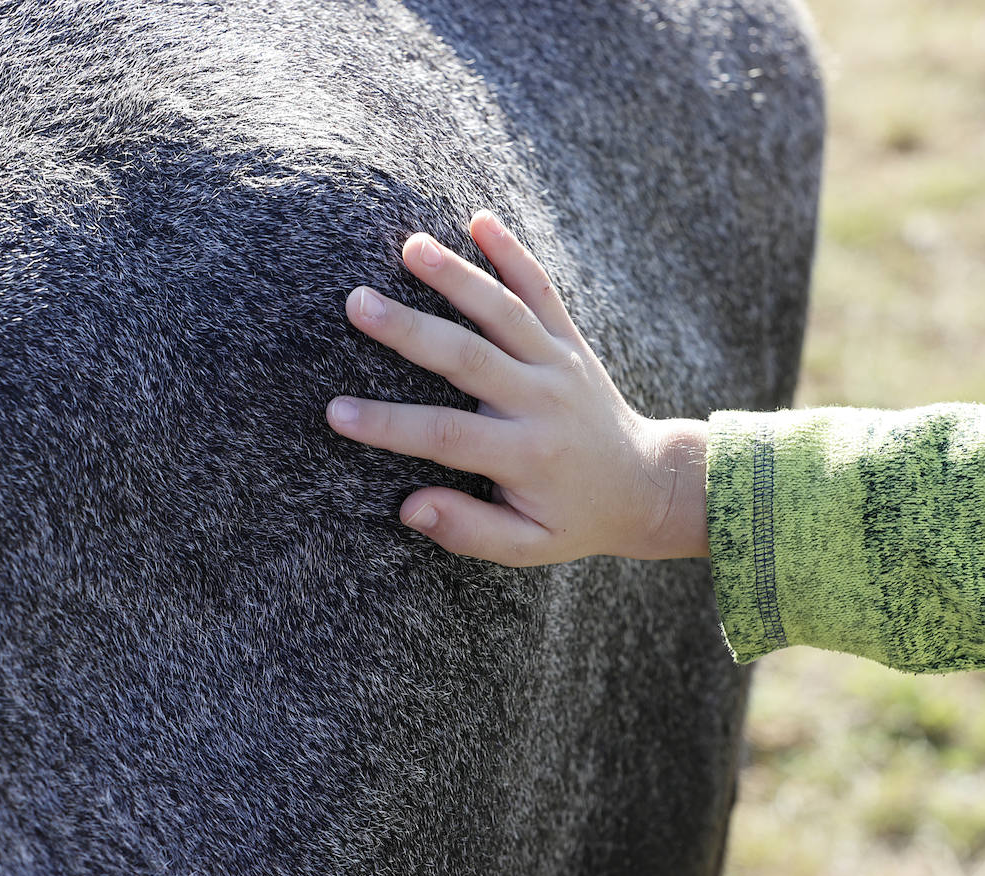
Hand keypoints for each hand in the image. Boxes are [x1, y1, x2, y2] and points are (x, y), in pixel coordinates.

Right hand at [326, 210, 708, 565]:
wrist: (649, 485)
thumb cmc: (575, 518)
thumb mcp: (528, 545)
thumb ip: (469, 530)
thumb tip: (410, 507)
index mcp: (525, 454)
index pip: (445, 434)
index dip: (388, 425)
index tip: (335, 412)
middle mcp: (541, 401)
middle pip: (468, 357)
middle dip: (409, 329)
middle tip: (357, 302)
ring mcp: (557, 363)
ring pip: (504, 312)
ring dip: (458, 276)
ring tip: (411, 246)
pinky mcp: (569, 341)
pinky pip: (543, 291)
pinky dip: (514, 254)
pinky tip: (481, 220)